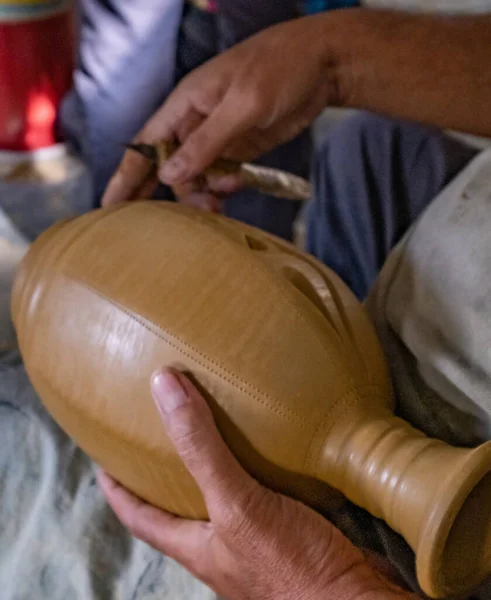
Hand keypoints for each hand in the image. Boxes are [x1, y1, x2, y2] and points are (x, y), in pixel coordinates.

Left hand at [99, 368, 414, 599]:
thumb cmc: (290, 567)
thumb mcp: (237, 505)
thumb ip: (201, 448)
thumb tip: (164, 386)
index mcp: (196, 545)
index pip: (138, 515)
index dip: (116, 487)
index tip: (104, 456)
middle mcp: (220, 543)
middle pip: (178, 504)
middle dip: (165, 469)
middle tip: (160, 428)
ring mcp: (256, 537)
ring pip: (224, 494)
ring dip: (215, 462)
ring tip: (214, 423)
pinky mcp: (290, 526)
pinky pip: (265, 488)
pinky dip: (260, 464)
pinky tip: (271, 442)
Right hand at [101, 14, 340, 206]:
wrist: (322, 66)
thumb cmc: (279, 69)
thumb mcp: (243, 104)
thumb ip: (207, 141)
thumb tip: (169, 174)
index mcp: (185, 105)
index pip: (144, 144)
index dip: (126, 175)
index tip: (110, 206)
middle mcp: (196, 124)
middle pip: (168, 167)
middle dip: (168, 193)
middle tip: (173, 221)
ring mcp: (218, 139)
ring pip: (196, 177)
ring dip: (203, 195)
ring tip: (218, 205)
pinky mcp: (240, 150)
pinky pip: (221, 177)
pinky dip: (224, 189)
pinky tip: (234, 189)